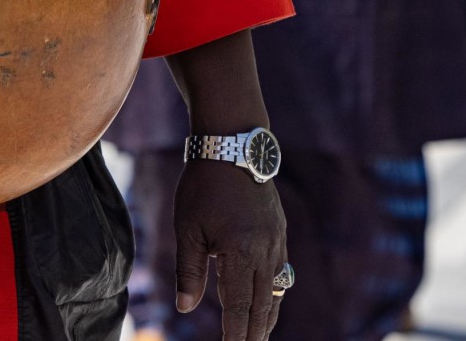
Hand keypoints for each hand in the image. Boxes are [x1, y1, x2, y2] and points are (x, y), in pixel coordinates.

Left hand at [172, 158, 288, 340]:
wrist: (233, 144)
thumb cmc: (203, 185)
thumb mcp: (188, 228)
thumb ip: (189, 271)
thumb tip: (184, 308)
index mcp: (241, 253)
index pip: (239, 307)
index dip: (236, 334)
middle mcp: (266, 251)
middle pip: (262, 305)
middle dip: (255, 332)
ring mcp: (277, 240)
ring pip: (276, 289)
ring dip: (268, 315)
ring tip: (259, 335)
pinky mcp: (280, 230)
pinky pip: (281, 270)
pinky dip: (274, 291)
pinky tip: (267, 299)